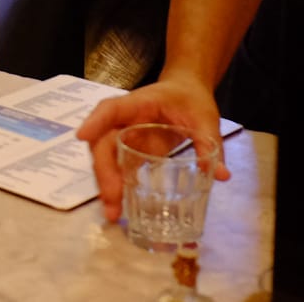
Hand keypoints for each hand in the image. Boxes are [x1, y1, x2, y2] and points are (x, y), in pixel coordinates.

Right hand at [76, 74, 230, 221]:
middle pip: (103, 142)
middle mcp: (124, 120)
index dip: (95, 121)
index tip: (82, 136)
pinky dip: (115, 186)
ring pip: (104, 158)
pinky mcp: (129, 150)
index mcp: (139, 103)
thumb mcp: (204, 117)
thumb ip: (210, 143)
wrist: (185, 91)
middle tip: (112, 200)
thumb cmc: (191, 99)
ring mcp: (124, 136)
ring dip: (105, 184)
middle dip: (103, 171)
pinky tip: (119, 208)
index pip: (111, 109)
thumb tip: (221, 175)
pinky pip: (116, 168)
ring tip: (112, 212)